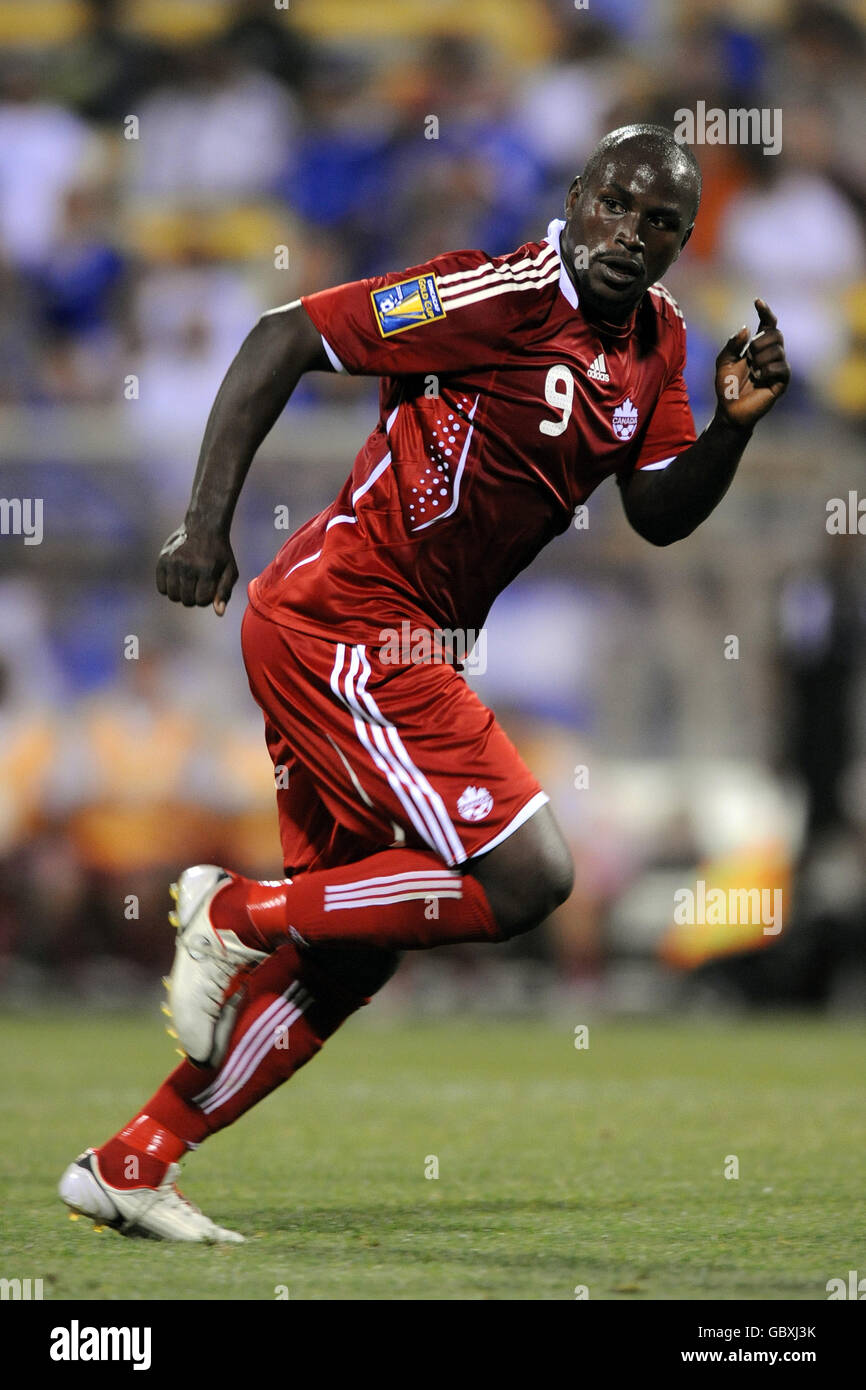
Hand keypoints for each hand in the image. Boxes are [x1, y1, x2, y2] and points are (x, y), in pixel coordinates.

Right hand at [156, 524, 237, 614]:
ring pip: (173, 596)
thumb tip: (219, 613)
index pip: (202, 601)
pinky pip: (161, 588)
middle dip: (194, 597)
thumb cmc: (220, 553)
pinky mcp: (162, 560)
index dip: (206, 598)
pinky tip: (177, 579)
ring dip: (181, 594)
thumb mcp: (230, 571)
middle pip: (187, 601)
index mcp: (207, 570)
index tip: (209, 587)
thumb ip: (224, 592)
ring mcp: (173, 563)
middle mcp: (188, 566)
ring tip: (188, 583)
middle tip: (198, 585)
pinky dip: (169, 588)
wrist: (203, 527)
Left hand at [714, 300, 790, 429]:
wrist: (729, 410)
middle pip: (775, 333)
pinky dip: (767, 370)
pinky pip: (781, 366)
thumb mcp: (723, 361)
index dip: (765, 311)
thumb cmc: (726, 387)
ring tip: (752, 371)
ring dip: (760, 359)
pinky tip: (758, 378)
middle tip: (748, 356)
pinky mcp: (782, 381)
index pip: (768, 323)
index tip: (757, 301)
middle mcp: (771, 354)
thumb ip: (732, 344)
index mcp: (758, 346)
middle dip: (759, 342)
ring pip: (778, 349)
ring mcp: (778, 367)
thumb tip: (747, 328)